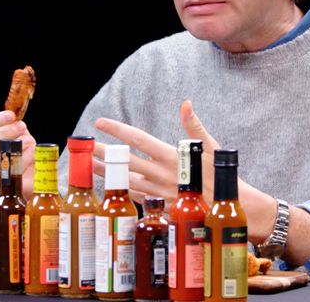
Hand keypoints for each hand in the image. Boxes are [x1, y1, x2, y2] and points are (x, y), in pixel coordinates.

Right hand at [0, 110, 36, 197]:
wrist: (35, 171)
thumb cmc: (23, 148)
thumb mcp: (18, 133)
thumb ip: (14, 124)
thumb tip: (15, 115)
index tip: (11, 115)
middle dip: (5, 132)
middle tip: (22, 126)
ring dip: (16, 146)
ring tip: (29, 141)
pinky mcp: (7, 184)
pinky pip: (13, 171)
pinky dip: (26, 158)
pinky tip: (32, 152)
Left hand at [93, 100, 218, 207]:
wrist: (224, 205)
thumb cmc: (218, 174)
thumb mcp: (210, 146)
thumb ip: (194, 125)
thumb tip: (186, 104)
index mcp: (171, 156)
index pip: (138, 139)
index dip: (117, 130)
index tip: (101, 123)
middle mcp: (160, 174)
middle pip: (125, 161)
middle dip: (103, 152)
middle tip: (85, 145)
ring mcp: (157, 191)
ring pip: (125, 180)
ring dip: (106, 172)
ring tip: (89, 164)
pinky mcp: (159, 205)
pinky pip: (135, 196)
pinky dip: (121, 189)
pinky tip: (110, 185)